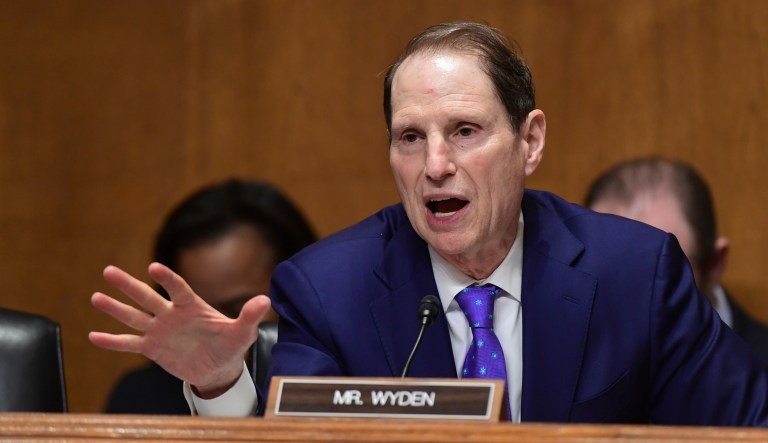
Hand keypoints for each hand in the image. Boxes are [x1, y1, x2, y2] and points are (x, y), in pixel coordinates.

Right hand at [89, 263, 270, 397]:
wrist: (218, 368)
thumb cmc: (232, 345)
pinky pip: (129, 344)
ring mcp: (160, 330)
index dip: (167, 279)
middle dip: (128, 286)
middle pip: (147, 297)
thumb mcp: (243, 332)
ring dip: (115, 309)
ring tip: (95, 297)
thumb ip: (250, 315)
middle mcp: (172, 314)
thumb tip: (265, 299)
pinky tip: (93, 336)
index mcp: (192, 306)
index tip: (153, 267)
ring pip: (133, 317)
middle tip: (108, 271)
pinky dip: (113, 342)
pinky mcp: (152, 348)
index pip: (178, 288)